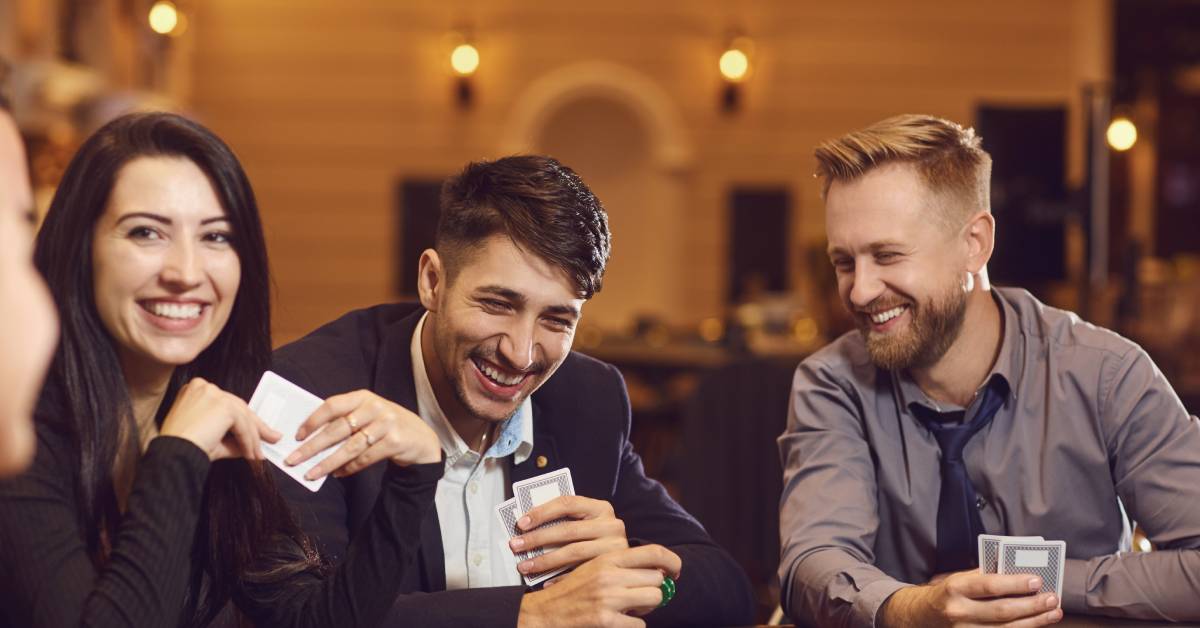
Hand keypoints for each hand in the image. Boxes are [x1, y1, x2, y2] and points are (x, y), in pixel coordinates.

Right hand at [160, 377, 280, 460]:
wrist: (173, 454)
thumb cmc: (184, 447)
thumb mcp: (212, 439)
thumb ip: (233, 439)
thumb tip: (252, 446)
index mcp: (196, 389)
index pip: (227, 404)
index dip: (243, 420)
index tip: (256, 433)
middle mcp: (204, 387)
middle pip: (238, 407)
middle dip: (256, 427)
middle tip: (270, 439)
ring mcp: (214, 394)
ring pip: (243, 417)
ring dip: (253, 438)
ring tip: (257, 454)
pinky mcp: (223, 406)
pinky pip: (243, 425)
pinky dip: (249, 441)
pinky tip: (250, 454)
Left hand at [285, 389, 439, 478]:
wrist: (419, 438)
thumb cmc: (385, 425)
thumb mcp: (367, 414)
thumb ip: (345, 419)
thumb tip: (310, 437)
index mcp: (363, 397)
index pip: (332, 405)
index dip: (312, 420)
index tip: (297, 436)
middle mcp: (375, 407)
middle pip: (337, 429)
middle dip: (313, 447)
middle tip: (294, 459)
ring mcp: (386, 424)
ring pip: (350, 447)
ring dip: (327, 463)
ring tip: (311, 474)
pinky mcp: (395, 442)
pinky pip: (365, 458)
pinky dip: (349, 468)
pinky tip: (337, 474)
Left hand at [509, 495, 628, 576]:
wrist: (636, 559)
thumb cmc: (597, 536)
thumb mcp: (586, 521)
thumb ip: (565, 518)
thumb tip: (527, 524)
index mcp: (601, 507)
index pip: (567, 503)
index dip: (542, 512)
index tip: (521, 523)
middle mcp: (611, 525)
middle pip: (568, 530)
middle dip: (537, 539)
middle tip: (516, 545)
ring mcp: (614, 547)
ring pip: (573, 552)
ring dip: (545, 561)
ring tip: (525, 566)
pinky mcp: (613, 567)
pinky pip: (581, 573)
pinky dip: (560, 578)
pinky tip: (546, 582)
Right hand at [517, 545, 680, 627]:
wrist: (544, 612)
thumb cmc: (573, 589)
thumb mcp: (596, 567)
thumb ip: (623, 565)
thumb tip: (659, 571)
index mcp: (608, 557)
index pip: (653, 552)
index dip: (672, 561)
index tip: (676, 571)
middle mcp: (610, 574)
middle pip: (656, 579)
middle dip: (653, 590)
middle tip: (639, 597)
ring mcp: (608, 597)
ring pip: (653, 599)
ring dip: (646, 607)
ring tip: (630, 608)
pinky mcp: (605, 620)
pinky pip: (639, 624)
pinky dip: (632, 625)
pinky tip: (618, 621)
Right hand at [880, 570, 1062, 627]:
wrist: (921, 616)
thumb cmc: (947, 593)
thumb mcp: (959, 579)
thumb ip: (984, 577)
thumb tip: (1019, 572)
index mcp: (954, 588)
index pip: (988, 586)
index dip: (1015, 584)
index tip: (1037, 580)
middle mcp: (958, 611)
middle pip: (1002, 611)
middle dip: (1032, 605)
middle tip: (1053, 598)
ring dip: (1034, 621)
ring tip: (1053, 612)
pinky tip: (1036, 625)